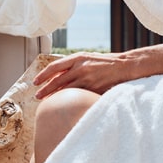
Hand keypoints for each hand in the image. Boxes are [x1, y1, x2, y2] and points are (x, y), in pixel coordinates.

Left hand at [33, 44, 162, 98]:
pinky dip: (70, 100)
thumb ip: (76, 66)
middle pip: (57, 79)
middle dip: (46, 88)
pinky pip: (78, 95)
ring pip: (66, 89)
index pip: (55, 66)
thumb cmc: (108, 63)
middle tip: (37, 96)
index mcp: (79, 58)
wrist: (127, 66)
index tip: (35, 81)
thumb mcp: (90, 59)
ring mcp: (88, 78)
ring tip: (46, 102)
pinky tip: (65, 105)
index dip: (44, 74)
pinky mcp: (94, 88)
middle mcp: (81, 67)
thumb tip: (60, 75)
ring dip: (54, 95)